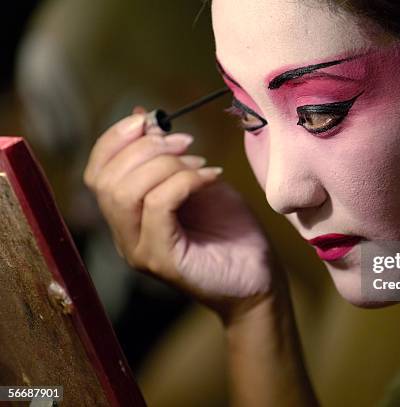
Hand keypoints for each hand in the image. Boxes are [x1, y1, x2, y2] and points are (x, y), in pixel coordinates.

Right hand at [84, 110, 277, 317]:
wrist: (258, 278)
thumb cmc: (230, 232)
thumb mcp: (197, 182)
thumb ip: (168, 157)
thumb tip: (143, 117)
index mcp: (128, 217)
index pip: (97, 173)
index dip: (115, 139)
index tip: (149, 119)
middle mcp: (125, 236)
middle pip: (106, 180)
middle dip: (145, 148)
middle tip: (186, 142)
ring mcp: (139, 250)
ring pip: (126, 193)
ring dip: (165, 165)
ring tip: (199, 162)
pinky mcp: (161, 259)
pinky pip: (158, 206)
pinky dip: (185, 181)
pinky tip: (211, 177)